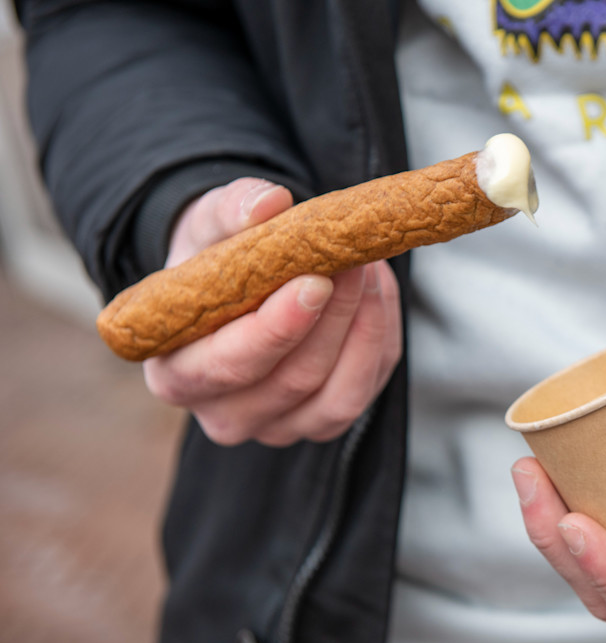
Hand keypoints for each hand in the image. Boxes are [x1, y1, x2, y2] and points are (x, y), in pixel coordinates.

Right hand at [143, 178, 402, 446]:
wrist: (242, 285)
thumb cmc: (217, 259)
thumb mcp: (211, 225)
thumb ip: (231, 210)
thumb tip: (268, 202)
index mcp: (177, 374)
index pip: (229, 365)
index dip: (277, 329)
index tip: (315, 282)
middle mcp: (224, 415)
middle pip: (293, 379)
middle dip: (334, 317)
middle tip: (355, 260)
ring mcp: (279, 427)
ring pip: (338, 396)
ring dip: (364, 329)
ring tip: (368, 269)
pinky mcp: (324, 423)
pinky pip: (366, 389)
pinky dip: (380, 340)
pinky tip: (376, 293)